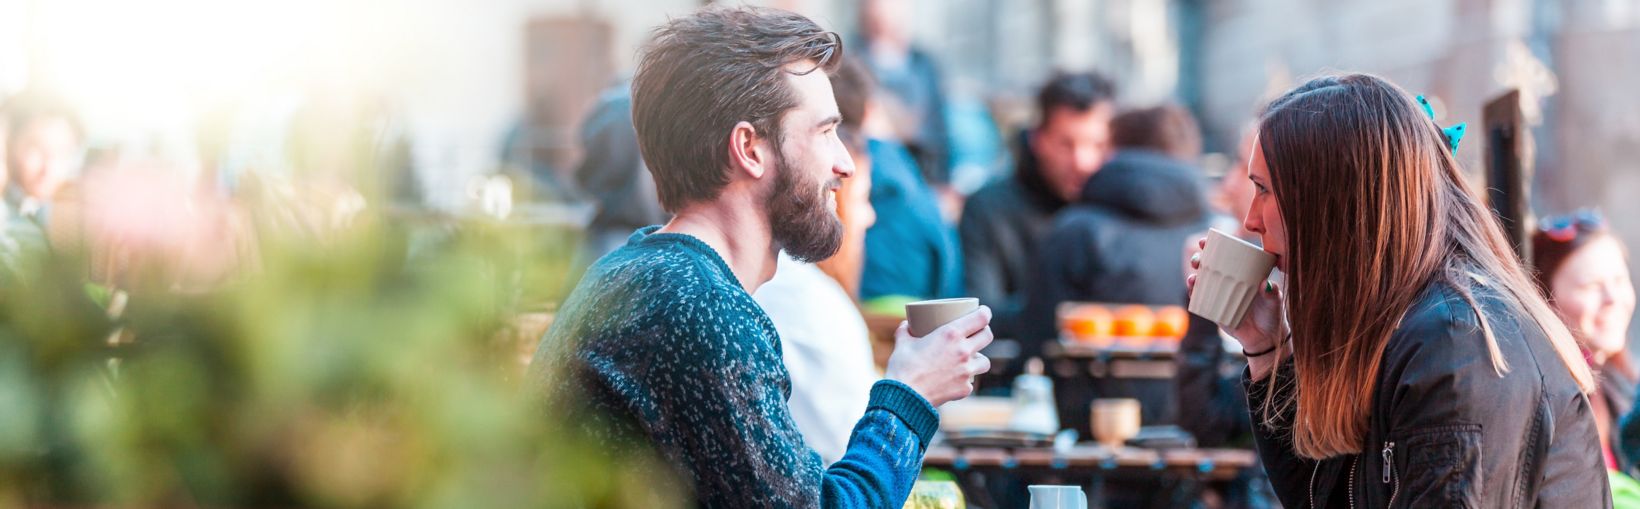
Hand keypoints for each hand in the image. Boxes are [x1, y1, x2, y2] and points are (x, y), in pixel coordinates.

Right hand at [885, 306, 994, 406]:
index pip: (981, 318)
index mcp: (951, 334)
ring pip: (985, 361)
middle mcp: (963, 351)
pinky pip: (970, 381)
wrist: (904, 396)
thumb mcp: (902, 343)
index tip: (983, 312)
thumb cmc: (903, 367)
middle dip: (984, 332)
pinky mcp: (965, 388)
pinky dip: (964, 379)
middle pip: (987, 336)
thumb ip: (905, 331)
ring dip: (978, 358)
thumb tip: (906, 325)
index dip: (985, 313)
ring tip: (969, 359)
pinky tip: (955, 379)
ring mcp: (966, 371)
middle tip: (976, 332)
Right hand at [1186, 237, 1287, 379]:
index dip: (1213, 246)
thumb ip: (1272, 293)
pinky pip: (1200, 300)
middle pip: (1209, 266)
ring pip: (1202, 281)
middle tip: (1197, 259)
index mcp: (1242, 273)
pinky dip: (1194, 293)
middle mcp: (1228, 281)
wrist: (1265, 339)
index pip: (1226, 255)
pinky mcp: (1214, 310)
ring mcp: (1219, 295)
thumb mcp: (1275, 302)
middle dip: (1199, 259)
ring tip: (1193, 277)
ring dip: (1194, 276)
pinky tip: (1192, 288)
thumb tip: (1266, 284)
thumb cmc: (1272, 315)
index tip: (1205, 241)